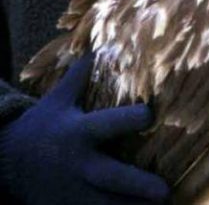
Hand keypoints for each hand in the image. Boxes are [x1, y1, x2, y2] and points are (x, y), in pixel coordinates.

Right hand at [0, 55, 169, 204]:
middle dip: (136, 185)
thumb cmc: (41, 126)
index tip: (151, 114)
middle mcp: (77, 164)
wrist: (5, 165)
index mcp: (77, 133)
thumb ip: (79, 76)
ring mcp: (73, 192)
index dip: (130, 119)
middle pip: (109, 177)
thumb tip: (99, 47)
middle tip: (164, 191)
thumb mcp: (56, 100)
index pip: (106, 124)